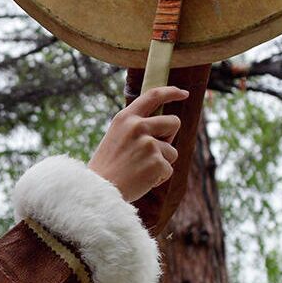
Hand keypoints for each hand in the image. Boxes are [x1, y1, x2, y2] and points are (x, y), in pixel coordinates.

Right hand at [87, 86, 188, 201]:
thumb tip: (164, 125)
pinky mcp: (156, 162)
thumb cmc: (107, 167)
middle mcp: (138, 126)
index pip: (153, 95)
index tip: (184, 93)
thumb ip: (136, 127)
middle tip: (153, 152)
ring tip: (140, 170)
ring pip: (172, 151)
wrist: (97, 190)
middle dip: (170, 137)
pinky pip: (168, 169)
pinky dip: (159, 178)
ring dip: (161, 162)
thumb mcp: (116, 137)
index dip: (171, 92)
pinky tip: (141, 180)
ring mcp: (148, 144)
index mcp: (126, 117)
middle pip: (174, 122)